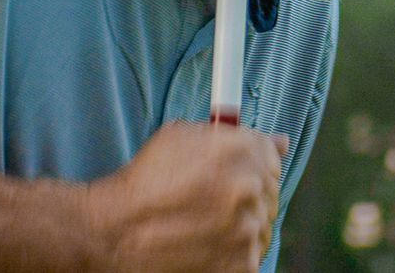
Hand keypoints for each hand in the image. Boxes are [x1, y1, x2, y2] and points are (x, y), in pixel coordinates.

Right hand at [84, 121, 288, 271]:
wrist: (114, 231)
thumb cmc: (143, 183)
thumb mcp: (180, 137)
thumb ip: (232, 135)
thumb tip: (280, 141)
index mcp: (238, 150)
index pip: (272, 155)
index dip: (253, 165)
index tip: (238, 174)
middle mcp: (248, 187)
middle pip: (269, 190)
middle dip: (247, 195)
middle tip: (213, 203)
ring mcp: (247, 229)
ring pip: (263, 225)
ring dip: (243, 225)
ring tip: (206, 225)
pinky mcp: (242, 264)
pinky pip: (252, 255)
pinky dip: (235, 253)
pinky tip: (207, 244)